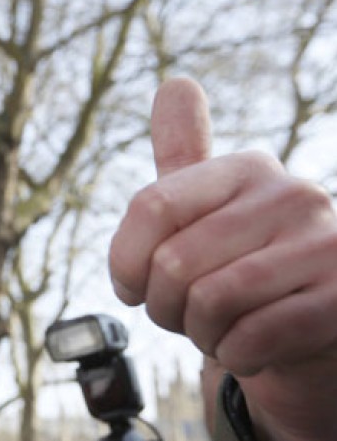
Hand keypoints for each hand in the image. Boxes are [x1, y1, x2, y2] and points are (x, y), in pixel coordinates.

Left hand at [108, 78, 336, 440]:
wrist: (313, 331)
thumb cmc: (245, 268)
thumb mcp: (208, 212)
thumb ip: (183, 156)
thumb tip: (175, 83)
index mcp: (247, 168)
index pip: (150, 207)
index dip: (124, 262)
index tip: (132, 287)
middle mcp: (293, 196)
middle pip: (173, 264)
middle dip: (164, 308)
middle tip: (187, 315)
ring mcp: (326, 248)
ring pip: (211, 303)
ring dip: (201, 334)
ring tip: (221, 329)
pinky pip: (250, 340)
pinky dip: (236, 357)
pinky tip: (253, 347)